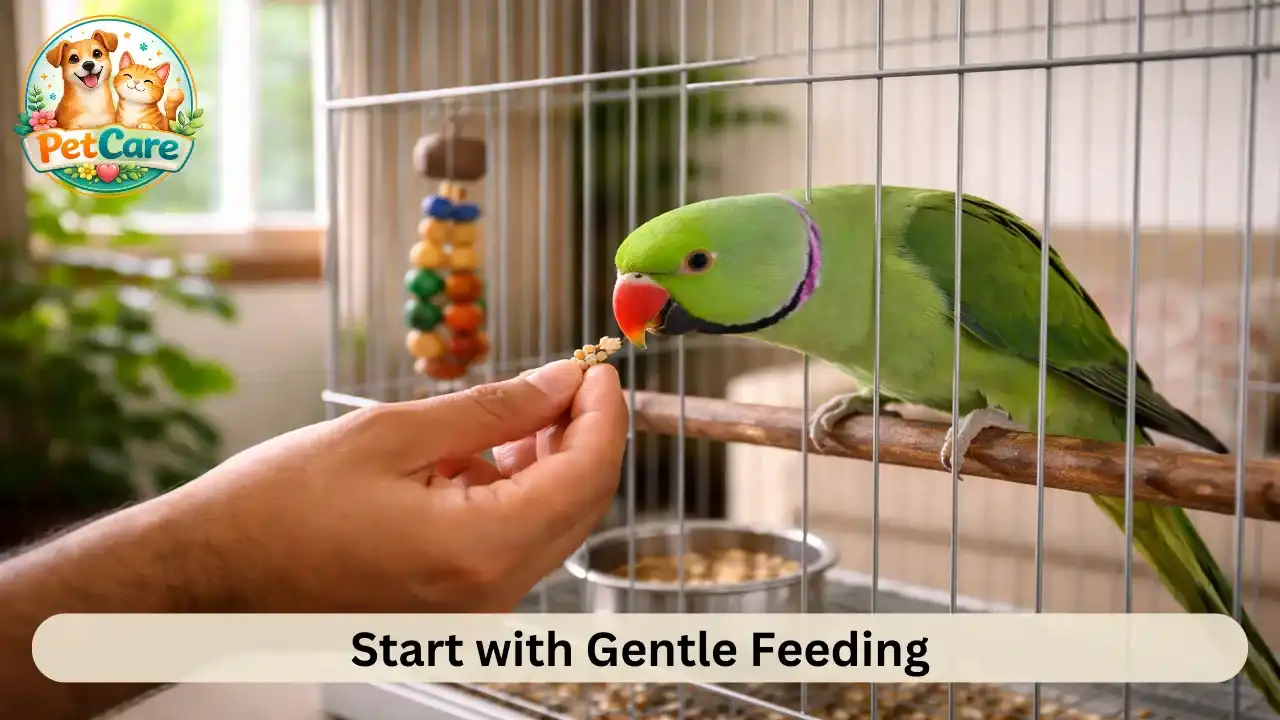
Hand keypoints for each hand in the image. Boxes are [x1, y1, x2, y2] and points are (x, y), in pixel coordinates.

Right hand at [153, 359, 627, 612]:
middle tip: (566, 381)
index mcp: (480, 551)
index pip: (586, 476)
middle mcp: (489, 595)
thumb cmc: (278, 506)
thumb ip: (493, 410)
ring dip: (547, 465)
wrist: (206, 579)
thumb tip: (560, 384)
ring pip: (547, 526)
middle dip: (583, 437)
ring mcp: (472, 611)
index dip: (603, 415)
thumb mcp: (392, 434)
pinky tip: (479, 456)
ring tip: (517, 410)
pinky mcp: (452, 611)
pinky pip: (510, 546)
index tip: (597, 370)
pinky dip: (512, 496)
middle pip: (579, 506)